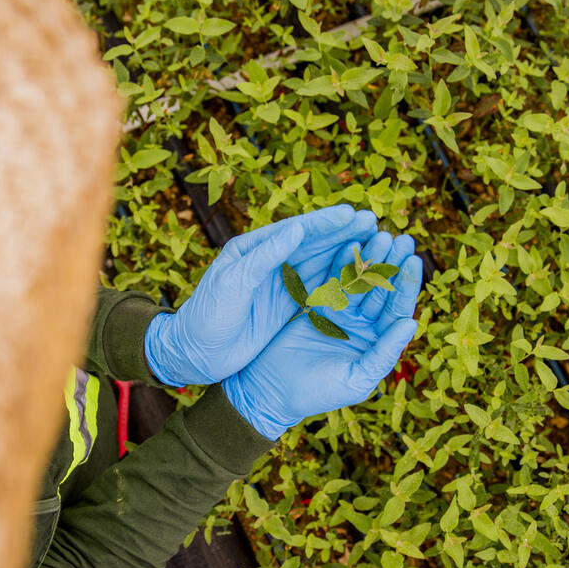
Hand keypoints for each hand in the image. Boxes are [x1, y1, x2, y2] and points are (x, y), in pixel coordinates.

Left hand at [143, 205, 377, 385]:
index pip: (293, 231)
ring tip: (374, 243)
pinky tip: (360, 276)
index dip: (323, 223)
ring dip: (345, 254)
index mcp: (252, 248)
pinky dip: (338, 282)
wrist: (195, 353)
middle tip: (373, 222)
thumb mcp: (233, 284)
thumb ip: (265, 257)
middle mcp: (268, 262)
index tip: (351, 214)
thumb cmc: (207, 315)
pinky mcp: (285, 306)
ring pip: (318, 265)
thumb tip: (296, 229)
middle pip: (311, 244)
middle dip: (342, 234)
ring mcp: (278, 284)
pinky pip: (316, 290)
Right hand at [222, 231, 422, 438]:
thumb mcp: (356, 379)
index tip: (411, 259)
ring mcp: (340, 313)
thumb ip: (384, 353)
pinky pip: (333, 279)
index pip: (397, 309)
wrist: (270, 391)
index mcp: (377, 343)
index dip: (405, 285)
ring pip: (359, 280)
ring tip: (378, 233)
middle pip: (381, 289)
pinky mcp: (316, 304)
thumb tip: (410, 324)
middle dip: (391, 263)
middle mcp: (363, 325)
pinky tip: (350, 242)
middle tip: (400, 238)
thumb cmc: (317, 393)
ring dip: (369, 258)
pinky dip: (341, 261)